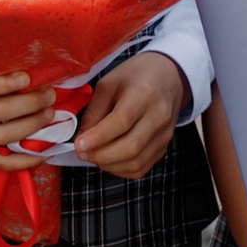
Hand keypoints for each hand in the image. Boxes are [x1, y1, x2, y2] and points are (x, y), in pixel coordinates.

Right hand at [0, 60, 54, 166]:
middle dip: (30, 104)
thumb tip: (16, 49)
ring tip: (49, 113)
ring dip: (32, 126)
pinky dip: (24, 161)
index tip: (28, 77)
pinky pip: (0, 162)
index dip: (7, 84)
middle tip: (49, 94)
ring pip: (3, 137)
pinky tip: (43, 153)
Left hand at [73, 52, 186, 179]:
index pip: (121, 122)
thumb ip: (94, 112)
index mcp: (144, 94)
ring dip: (109, 165)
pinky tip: (108, 160)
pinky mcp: (164, 147)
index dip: (98, 137)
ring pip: (136, 162)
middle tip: (81, 153)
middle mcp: (159, 116)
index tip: (78, 145)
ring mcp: (164, 134)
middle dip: (100, 156)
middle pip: (130, 147)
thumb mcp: (109, 84)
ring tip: (93, 155)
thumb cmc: (136, 76)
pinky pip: (141, 168)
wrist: (168, 77)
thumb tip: (81, 140)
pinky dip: (120, 169)